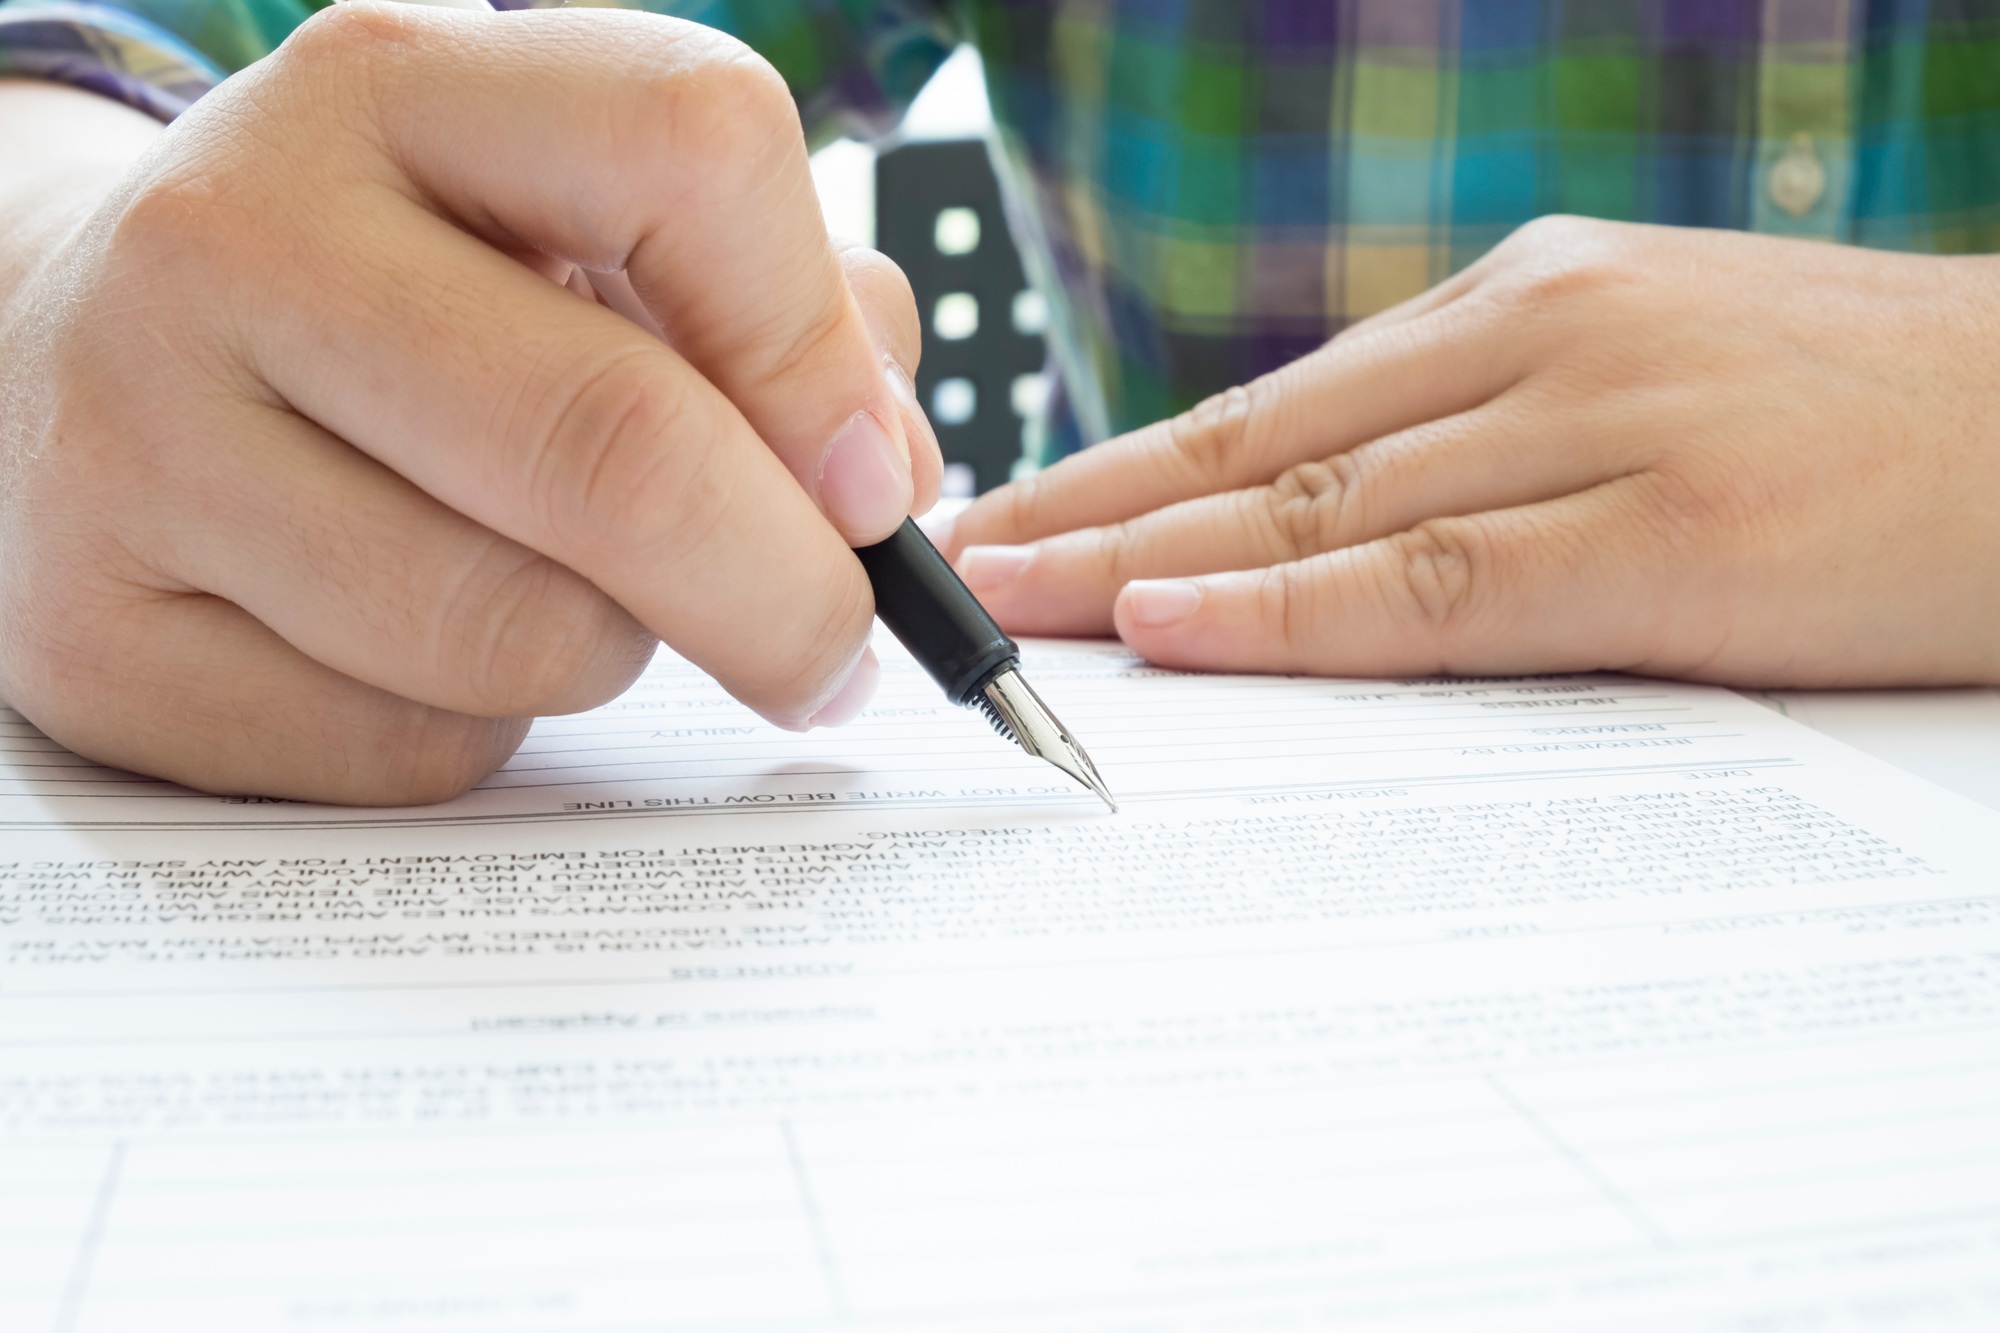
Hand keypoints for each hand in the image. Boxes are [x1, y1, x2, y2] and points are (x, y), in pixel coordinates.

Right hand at [0, 4, 939, 803]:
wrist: (76, 350)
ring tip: (562, 588)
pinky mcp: (101, 643)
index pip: (693, 145)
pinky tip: (424, 647)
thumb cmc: (394, 297)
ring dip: (613, 651)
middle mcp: (241, 239)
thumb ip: (766, 307)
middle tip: (832, 647)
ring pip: (518, 634)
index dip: (820, 347)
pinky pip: (414, 751)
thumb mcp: (567, 222)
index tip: (867, 483)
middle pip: (612, 445)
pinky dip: (483, 731)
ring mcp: (138, 444)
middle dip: (781, 589)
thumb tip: (879, 485)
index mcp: (395, 86)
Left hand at [945, 216, 1999, 686]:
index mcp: (1524, 307)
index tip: (1017, 516)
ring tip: (1007, 605)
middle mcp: (1536, 345)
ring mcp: (1599, 431)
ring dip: (1140, 561)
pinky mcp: (1672, 538)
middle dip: (1089, 513)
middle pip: (1260, 451)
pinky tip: (1173, 629)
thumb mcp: (1646, 381)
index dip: (1127, 467)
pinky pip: (1435, 586)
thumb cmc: (1858, 422)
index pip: (1276, 405)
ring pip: (1317, 512)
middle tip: (956, 565)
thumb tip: (1335, 519)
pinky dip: (1289, 613)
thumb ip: (1493, 433)